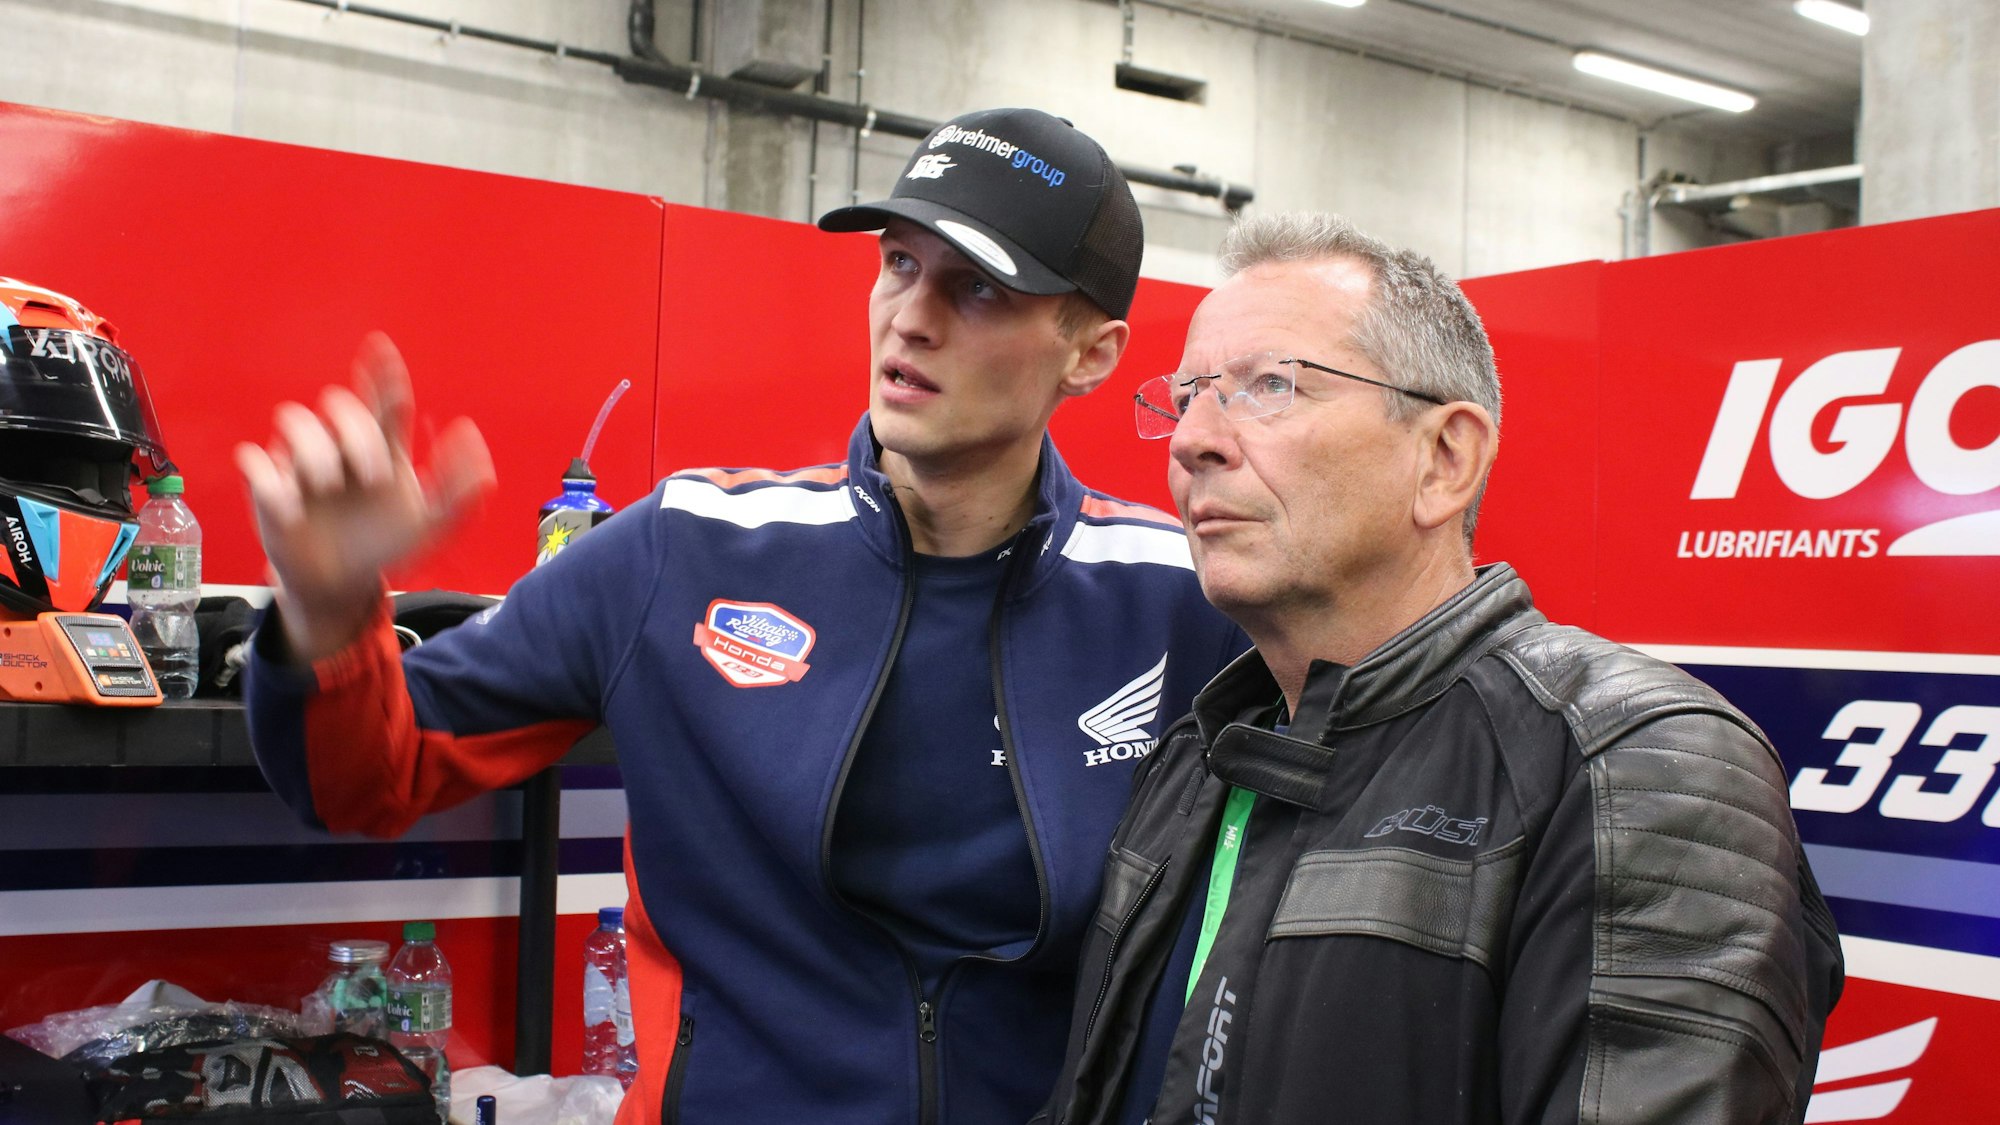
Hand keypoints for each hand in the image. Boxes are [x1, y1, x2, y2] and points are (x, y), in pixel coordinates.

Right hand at [235, 332, 494, 661]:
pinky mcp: (268, 486)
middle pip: (341, 405)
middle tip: (375, 477)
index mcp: (381, 448)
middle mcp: (340, 446)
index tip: (380, 347)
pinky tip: (293, 510)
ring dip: (313, 450)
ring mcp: (301, 463)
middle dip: (357, 433)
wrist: (342, 586)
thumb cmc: (384, 547)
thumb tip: (469, 433)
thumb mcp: (430, 526)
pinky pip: (254, 460)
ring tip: (327, 487)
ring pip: (294, 420)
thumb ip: (459, 488)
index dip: (381, 372)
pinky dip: (272, 481)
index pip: (382, 399)